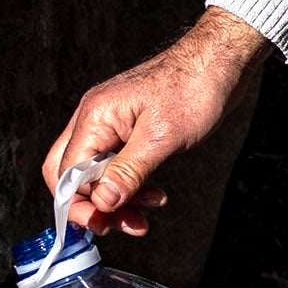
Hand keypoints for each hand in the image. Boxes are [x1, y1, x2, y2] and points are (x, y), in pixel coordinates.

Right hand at [45, 9, 270, 240]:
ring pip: (97, 172)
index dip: (80, 204)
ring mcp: (112, 123)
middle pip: (72, 173)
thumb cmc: (194, 87)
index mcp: (95, 117)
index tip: (103, 225)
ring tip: (145, 214)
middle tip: (119, 225)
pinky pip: (117, 164)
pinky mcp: (130, 129)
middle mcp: (96, 119)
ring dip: (116, 199)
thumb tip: (103, 202)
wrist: (220, 61)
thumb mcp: (162, 137)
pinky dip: (131, 185)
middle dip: (93, 205)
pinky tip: (153, 195)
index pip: (66, 173)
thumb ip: (128, 171)